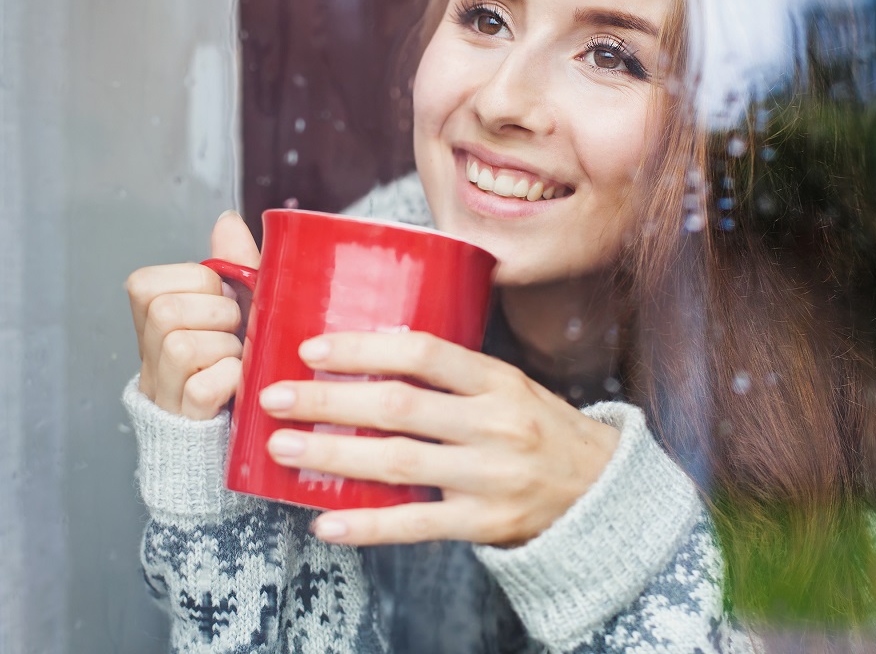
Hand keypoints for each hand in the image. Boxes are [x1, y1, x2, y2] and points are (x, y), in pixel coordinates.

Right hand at [125, 211, 258, 419]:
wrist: (247, 424)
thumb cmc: (240, 358)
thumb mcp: (239, 306)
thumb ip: (232, 263)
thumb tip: (226, 221)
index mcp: (152, 321)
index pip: (147, 283)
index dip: (197, 284)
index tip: (219, 300)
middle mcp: (147, 356)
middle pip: (164, 311)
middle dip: (216, 313)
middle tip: (235, 330)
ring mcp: (163, 391)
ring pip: (180, 347)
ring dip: (226, 348)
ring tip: (240, 357)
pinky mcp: (186, 421)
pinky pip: (202, 389)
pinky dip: (232, 380)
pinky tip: (242, 382)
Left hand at [257, 331, 621, 546]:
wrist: (601, 489)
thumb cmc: (539, 428)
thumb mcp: (509, 385)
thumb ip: (452, 373)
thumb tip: (369, 350)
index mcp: (498, 380)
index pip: (424, 353)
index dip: (363, 349)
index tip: (312, 349)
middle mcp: (495, 424)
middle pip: (399, 407)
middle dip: (329, 400)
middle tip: (274, 396)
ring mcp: (490, 477)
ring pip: (399, 463)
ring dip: (334, 454)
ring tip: (282, 447)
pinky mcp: (484, 524)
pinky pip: (417, 526)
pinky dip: (368, 526)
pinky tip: (326, 522)